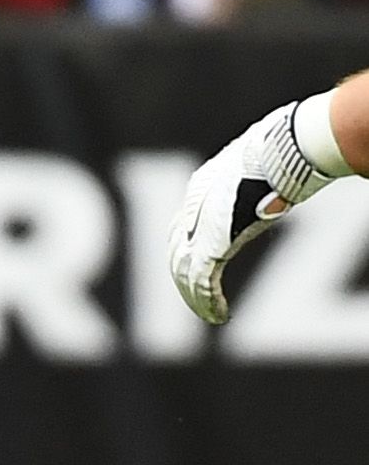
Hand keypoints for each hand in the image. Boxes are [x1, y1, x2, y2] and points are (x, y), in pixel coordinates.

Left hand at [169, 101, 336, 324]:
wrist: (285, 149)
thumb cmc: (287, 149)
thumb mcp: (266, 167)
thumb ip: (261, 183)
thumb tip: (280, 188)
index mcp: (203, 185)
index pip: (183, 225)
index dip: (187, 249)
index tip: (196, 266)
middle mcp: (193, 206)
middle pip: (177, 251)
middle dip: (185, 278)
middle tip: (199, 299)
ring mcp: (198, 225)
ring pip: (184, 272)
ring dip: (195, 297)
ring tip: (210, 313)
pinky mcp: (211, 244)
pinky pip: (201, 282)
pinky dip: (207, 302)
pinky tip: (218, 315)